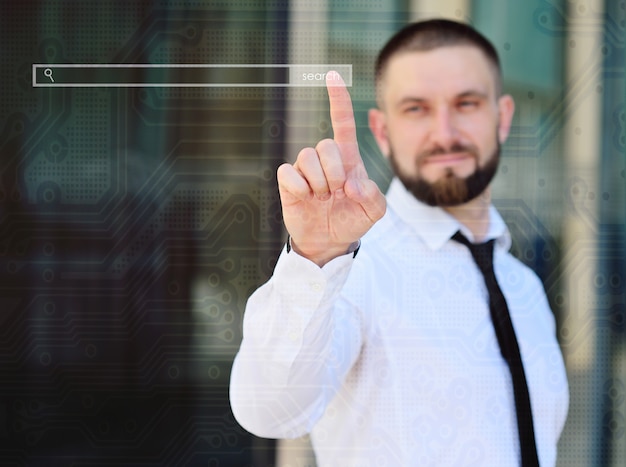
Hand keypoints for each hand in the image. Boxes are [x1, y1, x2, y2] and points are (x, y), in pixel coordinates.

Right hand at [277, 72, 385, 265]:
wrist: (329, 242)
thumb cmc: (352, 220)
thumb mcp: (374, 212)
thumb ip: (373, 197)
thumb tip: (352, 185)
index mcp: (347, 158)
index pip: (343, 122)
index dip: (338, 99)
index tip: (332, 74)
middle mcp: (324, 159)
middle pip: (325, 145)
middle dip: (334, 172)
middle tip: (336, 192)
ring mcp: (305, 169)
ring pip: (306, 157)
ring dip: (318, 183)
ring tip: (322, 198)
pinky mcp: (287, 181)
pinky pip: (287, 173)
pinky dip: (298, 188)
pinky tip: (305, 198)